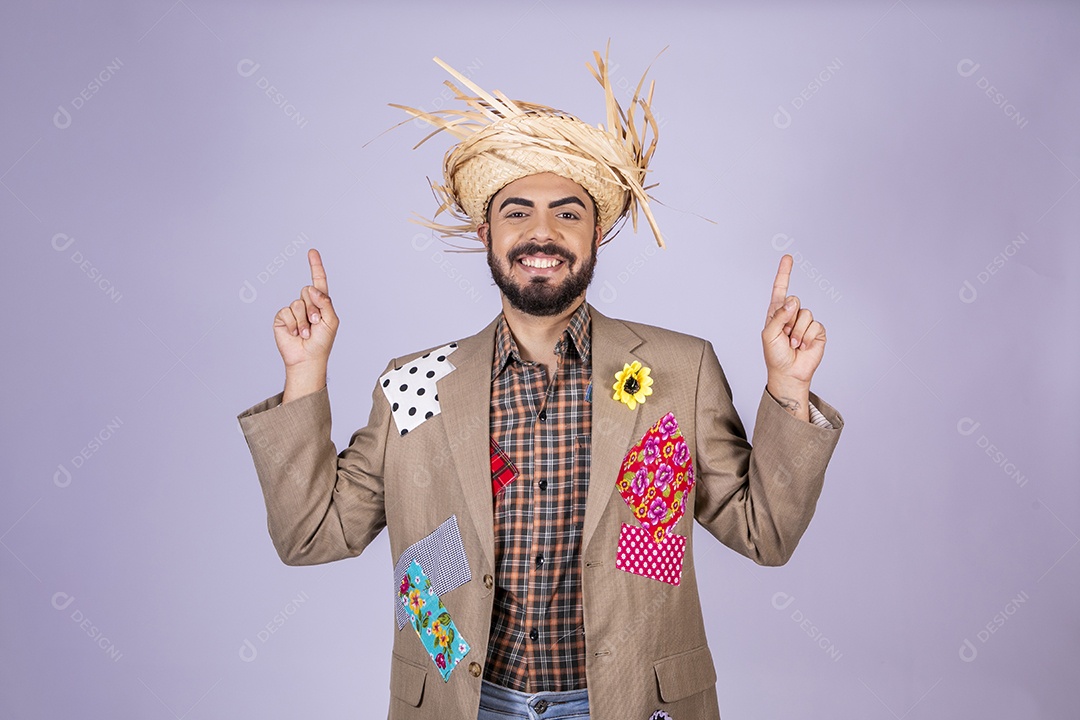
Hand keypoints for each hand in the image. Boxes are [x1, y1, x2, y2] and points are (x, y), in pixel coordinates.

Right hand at [273, 249, 338, 399]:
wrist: (307, 359)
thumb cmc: (322, 342)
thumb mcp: (331, 321)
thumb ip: (326, 302)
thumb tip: (312, 288)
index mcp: (320, 303)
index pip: (318, 281)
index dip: (315, 266)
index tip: (312, 252)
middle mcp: (306, 304)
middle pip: (307, 291)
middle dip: (313, 308)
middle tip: (315, 323)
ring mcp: (293, 311)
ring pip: (297, 303)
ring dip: (303, 320)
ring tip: (306, 333)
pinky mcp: (282, 318)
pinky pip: (286, 312)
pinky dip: (293, 324)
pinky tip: (295, 333)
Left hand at [761, 254, 825, 408]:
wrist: (789, 373)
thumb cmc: (775, 355)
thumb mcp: (769, 334)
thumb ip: (779, 316)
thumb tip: (793, 301)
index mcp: (776, 313)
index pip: (780, 290)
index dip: (784, 273)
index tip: (787, 258)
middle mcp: (791, 315)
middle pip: (794, 300)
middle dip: (788, 319)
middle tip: (785, 335)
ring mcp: (805, 322)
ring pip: (805, 313)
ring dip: (797, 332)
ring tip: (792, 344)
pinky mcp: (817, 331)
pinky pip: (815, 325)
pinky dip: (807, 337)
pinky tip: (803, 346)